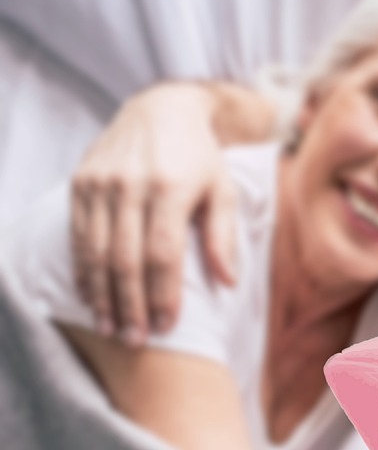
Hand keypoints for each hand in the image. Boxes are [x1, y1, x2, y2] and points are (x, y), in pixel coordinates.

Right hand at [71, 83, 239, 342]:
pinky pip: (78, 234)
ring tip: (110, 328)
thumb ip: (223, 236)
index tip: (167, 327)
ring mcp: (100, 182)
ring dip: (102, 294)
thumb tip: (228, 283)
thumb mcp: (223, 191)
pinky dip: (84, 269)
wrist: (161, 109)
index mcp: (170, 187)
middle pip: (126, 258)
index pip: (162, 253)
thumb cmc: (201, 159)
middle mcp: (130, 185)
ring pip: (96, 250)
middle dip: (130, 304)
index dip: (163, 294)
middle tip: (136, 341)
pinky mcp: (80, 182)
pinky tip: (91, 296)